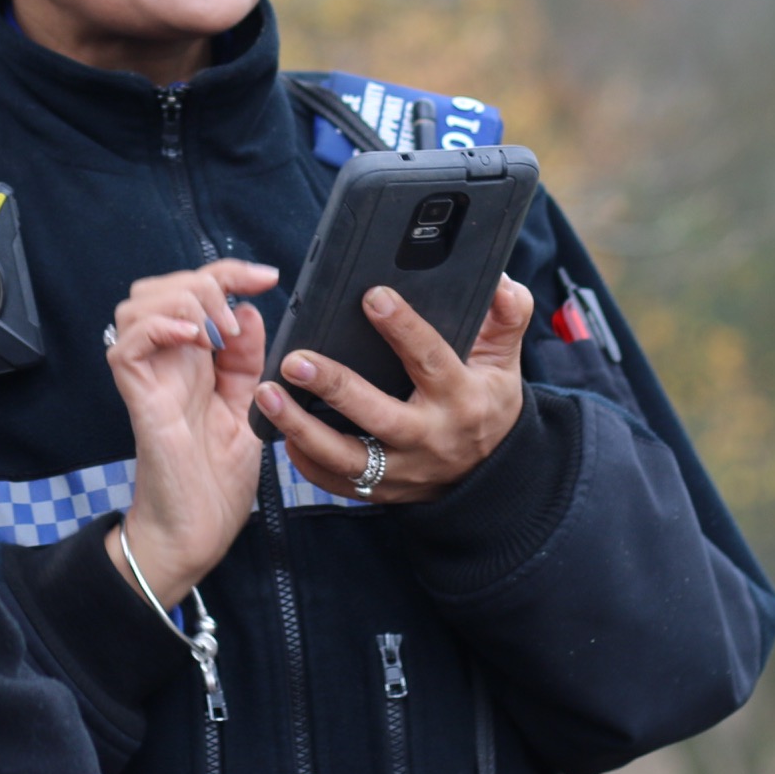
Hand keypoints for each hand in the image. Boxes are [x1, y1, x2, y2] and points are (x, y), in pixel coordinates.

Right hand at [103, 259, 275, 608]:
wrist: (198, 534)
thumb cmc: (217, 482)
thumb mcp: (248, 409)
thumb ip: (246, 361)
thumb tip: (247, 311)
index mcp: (194, 361)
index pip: (198, 292)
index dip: (230, 272)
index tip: (268, 277)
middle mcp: (166, 363)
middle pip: (160, 286)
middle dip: (203, 281)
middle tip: (233, 319)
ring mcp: (148, 378)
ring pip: (136, 305)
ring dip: (181, 301)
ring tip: (214, 331)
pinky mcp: (138, 398)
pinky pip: (126, 344)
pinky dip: (159, 328)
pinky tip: (193, 339)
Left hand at [254, 274, 533, 504]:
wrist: (493, 474)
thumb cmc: (488, 402)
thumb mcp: (505, 359)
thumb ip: (508, 317)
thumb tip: (502, 283)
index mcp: (462, 397)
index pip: (431, 359)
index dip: (403, 327)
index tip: (372, 295)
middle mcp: (431, 437)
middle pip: (378, 415)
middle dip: (335, 386)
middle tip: (295, 359)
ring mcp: (404, 470)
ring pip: (348, 457)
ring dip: (302, 428)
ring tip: (267, 396)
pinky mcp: (383, 490)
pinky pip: (338, 482)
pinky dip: (306, 463)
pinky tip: (280, 433)